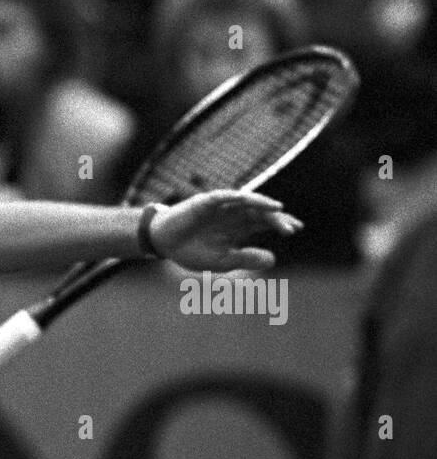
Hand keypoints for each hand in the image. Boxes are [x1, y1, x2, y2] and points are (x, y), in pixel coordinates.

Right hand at [150, 190, 302, 270]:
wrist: (163, 243)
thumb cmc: (191, 251)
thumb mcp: (222, 261)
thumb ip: (246, 258)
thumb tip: (274, 260)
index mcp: (237, 228)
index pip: (264, 223)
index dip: (280, 224)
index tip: (295, 230)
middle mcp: (233, 215)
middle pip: (260, 213)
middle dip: (276, 219)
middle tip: (291, 228)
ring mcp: (221, 207)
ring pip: (247, 202)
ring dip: (262, 205)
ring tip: (278, 210)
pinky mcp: (205, 202)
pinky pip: (225, 196)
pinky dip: (239, 197)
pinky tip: (251, 201)